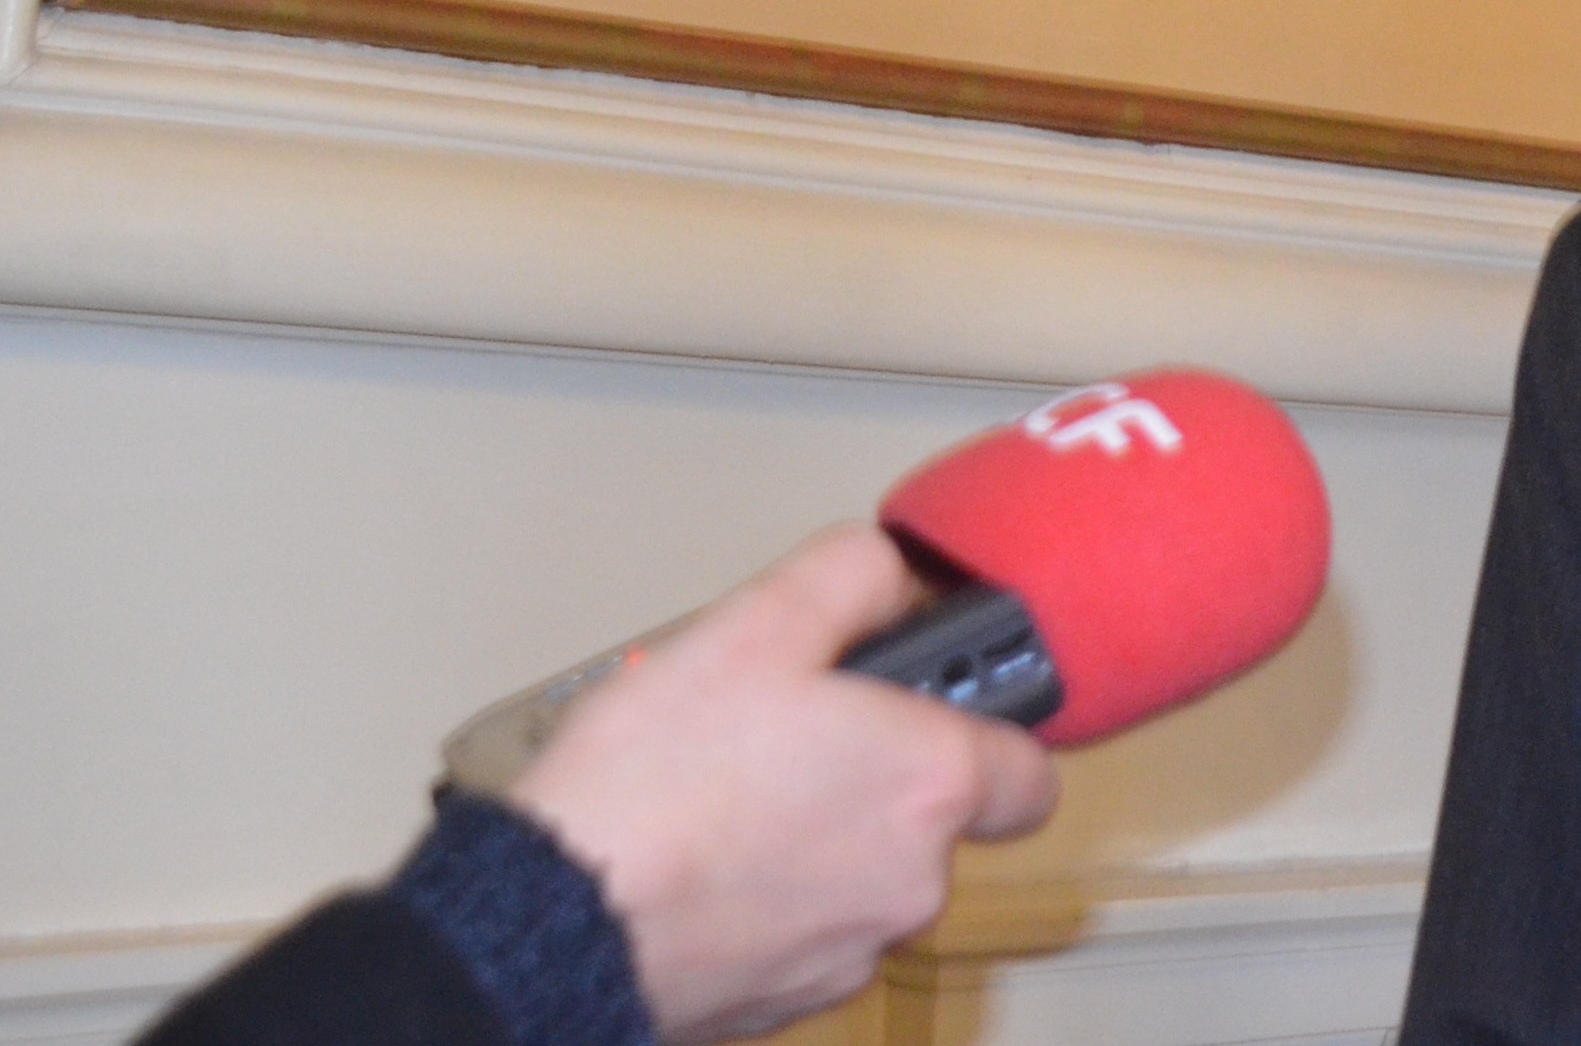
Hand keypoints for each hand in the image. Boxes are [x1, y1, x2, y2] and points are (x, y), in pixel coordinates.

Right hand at [507, 526, 1058, 1042]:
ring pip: (866, 884)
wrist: (552, 927)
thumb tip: (894, 578)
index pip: (1029, 774)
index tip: (931, 715)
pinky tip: (703, 868)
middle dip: (880, 785)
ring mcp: (850, 954)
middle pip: (935, 826)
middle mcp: (913, 882)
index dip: (986, 736)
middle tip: (793, 744)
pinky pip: (805, 938)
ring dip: (821, 845)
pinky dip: (771, 906)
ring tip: (730, 803)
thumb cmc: (651, 785)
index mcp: (930, 785)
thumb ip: (850, 578)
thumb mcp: (753, 625)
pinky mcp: (784, 1005)